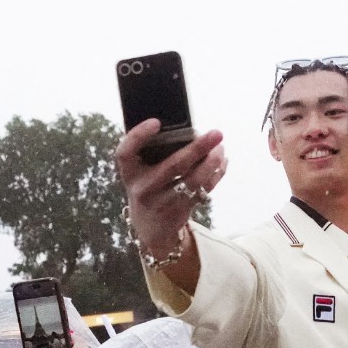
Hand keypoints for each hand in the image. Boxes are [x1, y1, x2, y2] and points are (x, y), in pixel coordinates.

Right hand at [115, 120, 225, 259]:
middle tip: (216, 133)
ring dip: (212, 162)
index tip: (156, 122)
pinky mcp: (180, 210)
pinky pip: (203, 190)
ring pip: (193, 180)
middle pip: (173, 165)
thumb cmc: (150, 185)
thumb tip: (192, 129)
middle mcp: (143, 188)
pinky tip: (223, 161)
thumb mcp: (143, 171)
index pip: (125, 153)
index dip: (138, 136)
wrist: (150, 226)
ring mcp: (162, 202)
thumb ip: (156, 152)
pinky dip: (217, 173)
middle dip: (198, 148)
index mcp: (130, 173)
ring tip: (221, 147)